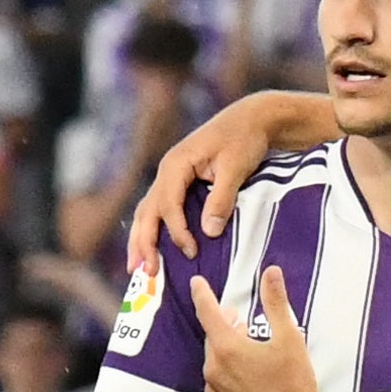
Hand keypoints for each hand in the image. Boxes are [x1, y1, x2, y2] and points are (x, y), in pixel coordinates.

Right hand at [126, 93, 327, 270]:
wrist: (252, 119)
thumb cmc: (244, 139)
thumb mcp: (236, 167)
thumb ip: (222, 199)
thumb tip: (208, 232)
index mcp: (176, 164)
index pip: (168, 204)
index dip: (177, 231)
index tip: (191, 251)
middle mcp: (167, 171)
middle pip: (147, 211)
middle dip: (144, 243)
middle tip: (144, 272)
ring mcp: (170, 176)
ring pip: (147, 212)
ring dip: (142, 240)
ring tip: (138, 267)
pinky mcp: (179, 182)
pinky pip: (159, 209)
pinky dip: (154, 230)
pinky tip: (152, 248)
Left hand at [189, 269, 329, 391]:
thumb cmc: (294, 382)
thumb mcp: (289, 338)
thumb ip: (276, 303)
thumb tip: (271, 272)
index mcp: (227, 348)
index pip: (207, 312)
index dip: (202, 294)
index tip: (197, 282)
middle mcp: (214, 369)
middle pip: (213, 338)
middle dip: (224, 326)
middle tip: (241, 321)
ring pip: (215, 363)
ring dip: (227, 352)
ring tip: (249, 351)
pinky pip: (218, 385)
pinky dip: (227, 375)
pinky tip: (247, 377)